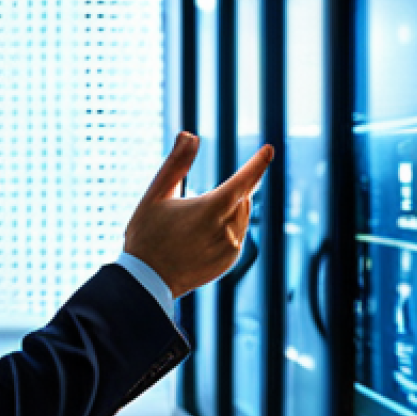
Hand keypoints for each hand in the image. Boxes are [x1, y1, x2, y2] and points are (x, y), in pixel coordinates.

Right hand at [123, 132, 273, 298]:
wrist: (147, 280)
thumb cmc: (147, 234)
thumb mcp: (155, 195)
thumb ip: (175, 163)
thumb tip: (190, 135)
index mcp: (209, 209)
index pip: (243, 181)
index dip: (258, 163)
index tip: (269, 149)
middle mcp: (225, 229)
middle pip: (243, 197)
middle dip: (236, 187)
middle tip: (216, 190)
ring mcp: (230, 248)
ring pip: (241, 216)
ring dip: (230, 207)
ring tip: (197, 218)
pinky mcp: (228, 261)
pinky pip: (237, 235)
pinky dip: (226, 227)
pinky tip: (201, 235)